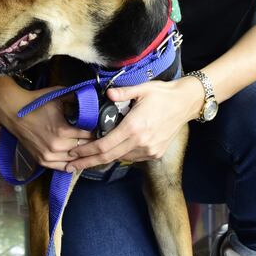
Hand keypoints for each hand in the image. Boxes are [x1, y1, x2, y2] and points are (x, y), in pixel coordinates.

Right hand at [0, 86, 92, 170]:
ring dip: (83, 154)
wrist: (13, 111)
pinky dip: (71, 163)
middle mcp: (56, 147)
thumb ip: (77, 99)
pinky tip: (77, 158)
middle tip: (100, 138)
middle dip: (92, 143)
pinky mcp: (42, 161)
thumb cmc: (37, 102)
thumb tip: (93, 100)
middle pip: (83, 149)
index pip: (89, 136)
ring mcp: (48, 156)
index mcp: (62, 131)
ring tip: (90, 148)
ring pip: (74, 160)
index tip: (103, 128)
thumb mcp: (58, 96)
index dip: (97, 132)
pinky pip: (62, 167)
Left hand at [67, 76, 202, 171]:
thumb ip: (122, 92)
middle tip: (70, 166)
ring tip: (85, 159)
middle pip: (108, 157)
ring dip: (103, 159)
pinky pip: (132, 157)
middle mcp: (141, 142)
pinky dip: (119, 155)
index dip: (86, 151)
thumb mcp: (142, 89)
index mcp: (134, 127)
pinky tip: (109, 152)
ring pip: (120, 158)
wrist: (185, 103)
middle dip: (87, 162)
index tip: (73, 153)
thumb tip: (107, 93)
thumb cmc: (162, 94)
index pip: (104, 145)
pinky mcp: (155, 153)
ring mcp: (149, 150)